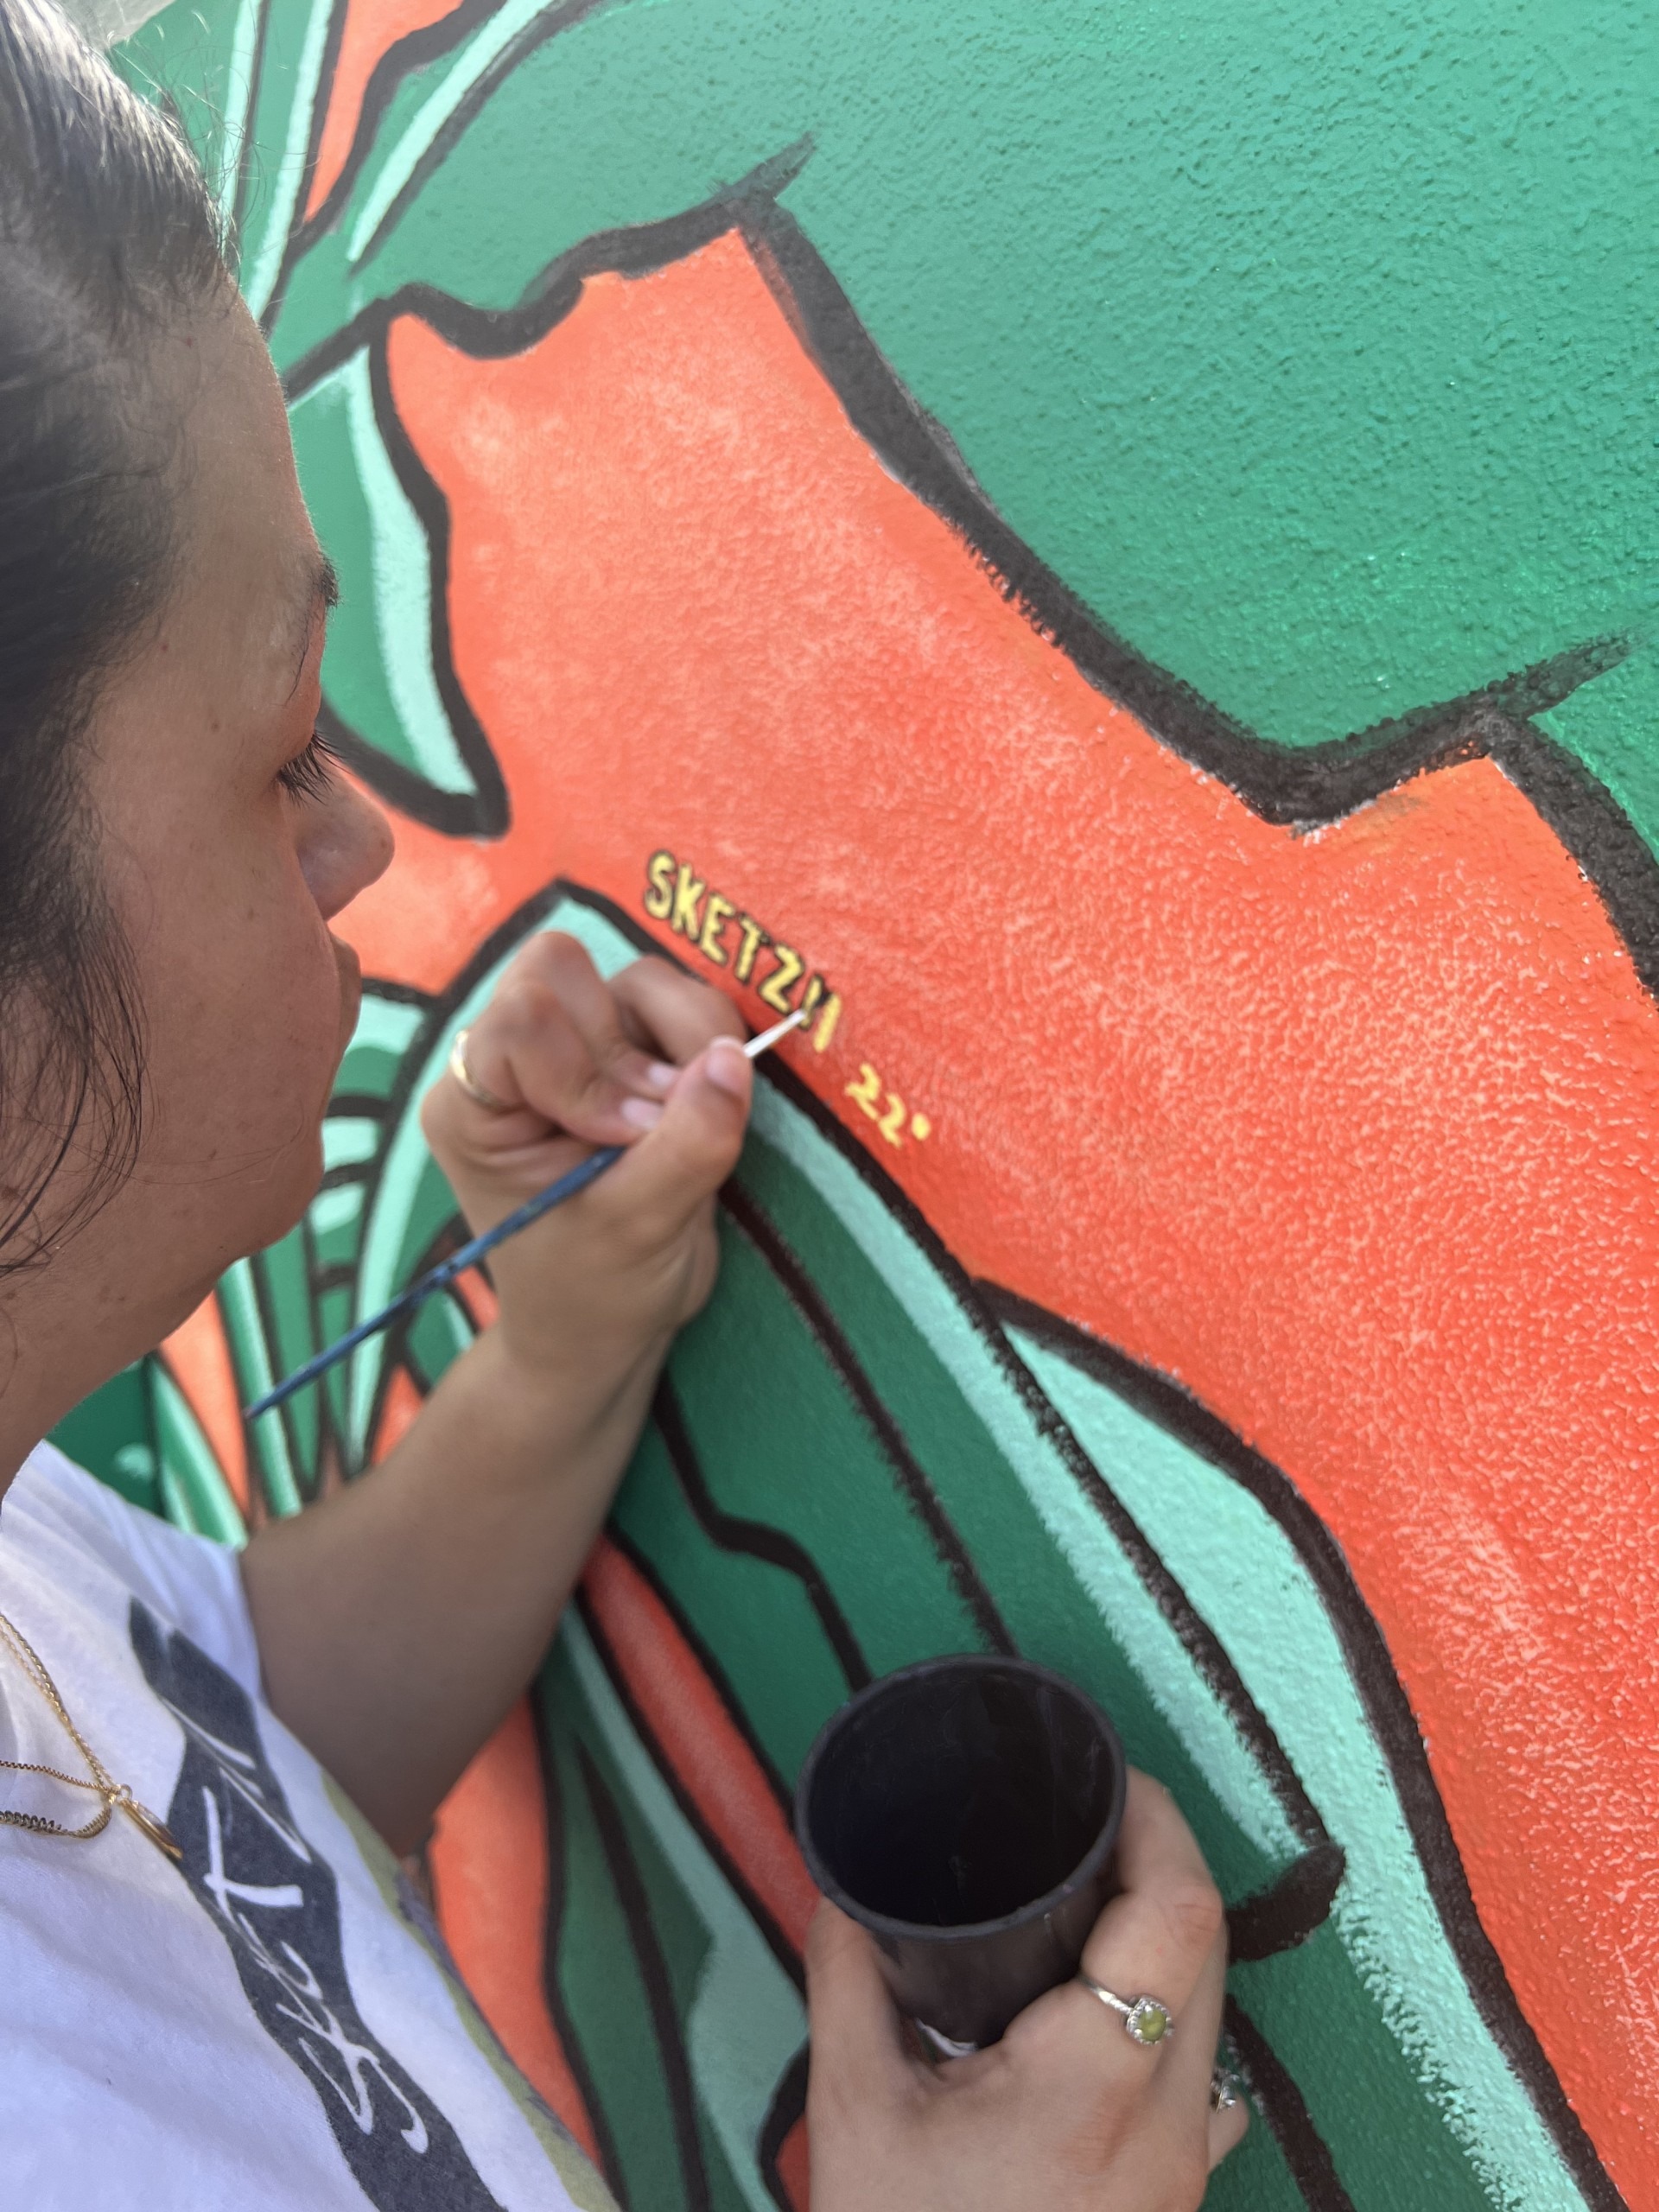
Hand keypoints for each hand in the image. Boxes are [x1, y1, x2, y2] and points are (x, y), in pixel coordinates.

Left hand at [420, 932, 749, 1400]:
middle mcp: (512, 1059)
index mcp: (472, 1102)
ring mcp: (576, 1046)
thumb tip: (733, 1059)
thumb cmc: (595, 1290)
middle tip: (657, 1124)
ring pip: (635, 979)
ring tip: (685, 1121)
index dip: (587, 1066)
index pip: (521, 1018)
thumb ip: (686, 1145)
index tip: (623, 1138)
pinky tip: (699, 1109)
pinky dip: (707, 1041)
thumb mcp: (639, 1229)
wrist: (609, 1327)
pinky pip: (676, 1003)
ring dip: (683, 1038)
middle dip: (632, 1042)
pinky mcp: (631, 1049)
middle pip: (565, 969)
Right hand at [805, 1770, 1247, 2211]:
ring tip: (1092, 1907)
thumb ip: (850, 1980)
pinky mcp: (1176, 2203)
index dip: (1160, 1823)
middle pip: (1211, 1950)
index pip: (1180, 1912)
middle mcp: (1168, 2125)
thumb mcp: (853, 2110)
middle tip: (1090, 1825)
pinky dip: (1167, 2022)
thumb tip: (841, 1886)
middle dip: (1160, 1866)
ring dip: (1169, 1944)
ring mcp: (1184, 2173)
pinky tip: (1102, 2017)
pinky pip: (1203, 2082)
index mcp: (1095, 2082)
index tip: (1113, 1782)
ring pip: (1215, 2015)